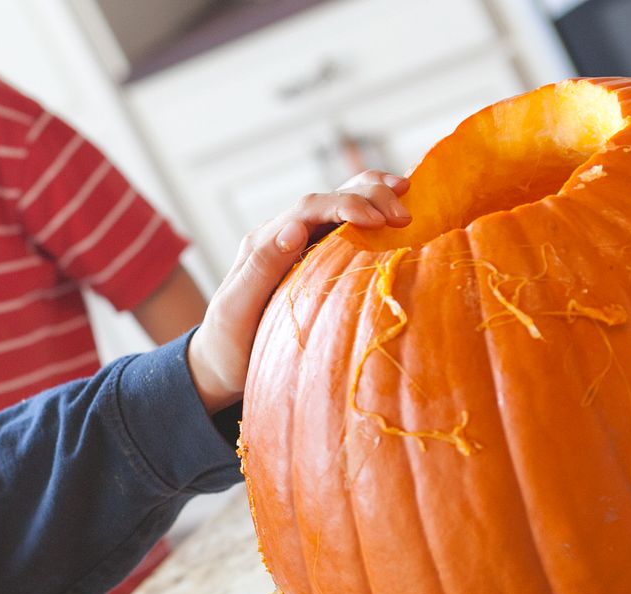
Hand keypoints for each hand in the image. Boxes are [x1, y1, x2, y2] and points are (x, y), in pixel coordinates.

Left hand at [186, 170, 411, 411]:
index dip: (344, 205)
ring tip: (407, 194)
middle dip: (368, 196)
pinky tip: (398, 214)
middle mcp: (282, 236)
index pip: (307, 209)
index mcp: (263, 242)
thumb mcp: (236, 308)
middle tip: (404, 215)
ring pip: (339, 205)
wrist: (223, 362)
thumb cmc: (227, 341)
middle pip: (328, 198)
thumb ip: (261, 268)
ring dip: (374, 196)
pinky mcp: (315, 260)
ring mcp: (300, 246)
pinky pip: (345, 229)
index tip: (376, 219)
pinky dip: (372, 214)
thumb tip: (294, 229)